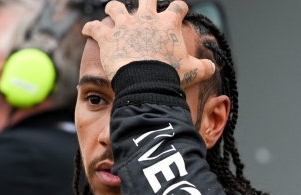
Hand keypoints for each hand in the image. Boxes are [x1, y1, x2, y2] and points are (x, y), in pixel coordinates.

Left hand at [82, 0, 214, 86]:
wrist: (145, 80)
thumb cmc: (169, 75)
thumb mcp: (193, 71)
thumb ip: (204, 67)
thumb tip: (212, 67)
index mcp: (168, 23)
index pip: (177, 7)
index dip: (179, 8)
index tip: (179, 11)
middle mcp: (146, 18)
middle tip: (147, 4)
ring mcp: (125, 25)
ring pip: (116, 7)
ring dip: (114, 8)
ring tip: (113, 11)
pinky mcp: (107, 36)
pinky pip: (94, 27)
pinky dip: (90, 28)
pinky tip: (88, 30)